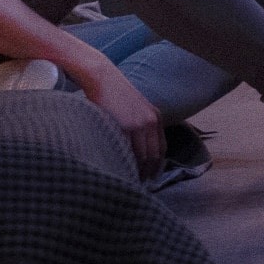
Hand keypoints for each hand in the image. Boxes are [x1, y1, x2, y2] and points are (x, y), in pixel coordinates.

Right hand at [74, 61, 164, 178]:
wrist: (102, 78)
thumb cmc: (113, 94)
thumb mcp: (135, 108)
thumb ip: (140, 125)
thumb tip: (137, 147)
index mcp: (155, 117)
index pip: (161, 148)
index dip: (157, 165)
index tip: (151, 177)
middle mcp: (151, 121)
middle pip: (154, 155)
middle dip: (149, 172)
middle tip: (141, 185)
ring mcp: (138, 124)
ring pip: (143, 156)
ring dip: (138, 171)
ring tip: (131, 181)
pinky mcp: (125, 126)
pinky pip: (128, 151)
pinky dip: (127, 163)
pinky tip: (121, 170)